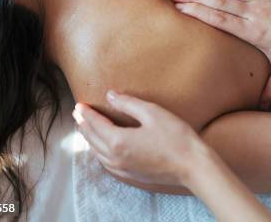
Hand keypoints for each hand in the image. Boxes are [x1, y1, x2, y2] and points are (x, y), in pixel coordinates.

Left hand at [73, 91, 205, 185]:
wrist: (192, 166)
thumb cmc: (176, 138)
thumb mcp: (152, 113)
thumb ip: (128, 103)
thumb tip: (110, 95)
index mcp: (118, 141)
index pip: (95, 124)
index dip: (86, 113)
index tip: (79, 105)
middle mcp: (115, 158)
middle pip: (92, 139)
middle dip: (83, 125)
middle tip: (78, 114)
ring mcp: (122, 169)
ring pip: (97, 153)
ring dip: (89, 139)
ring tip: (86, 128)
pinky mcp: (130, 175)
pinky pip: (106, 163)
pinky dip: (99, 152)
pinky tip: (102, 148)